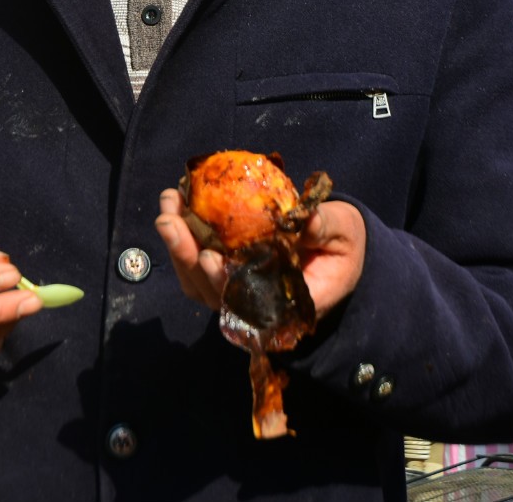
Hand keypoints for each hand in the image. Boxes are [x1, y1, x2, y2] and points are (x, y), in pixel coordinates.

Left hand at [155, 190, 366, 319]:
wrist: (339, 249)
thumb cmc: (342, 245)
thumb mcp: (344, 233)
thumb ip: (325, 227)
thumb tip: (303, 220)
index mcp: (290, 305)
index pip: (251, 305)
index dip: (226, 285)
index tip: (210, 259)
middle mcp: (258, 307)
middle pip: (213, 293)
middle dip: (186, 257)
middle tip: (169, 220)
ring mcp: (239, 293)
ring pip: (198, 282)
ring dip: (177, 245)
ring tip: (168, 205)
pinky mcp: (227, 275)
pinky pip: (197, 265)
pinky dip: (183, 238)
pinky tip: (176, 206)